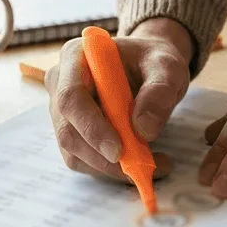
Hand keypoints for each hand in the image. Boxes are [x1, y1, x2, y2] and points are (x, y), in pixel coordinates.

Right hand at [46, 17, 193, 181]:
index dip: (91, 128)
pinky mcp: (72, 131)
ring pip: (74, 152)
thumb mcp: (167, 67)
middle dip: (103, 157)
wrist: (148, 66)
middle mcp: (59, 83)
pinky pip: (84, 160)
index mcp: (75, 57)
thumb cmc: (153, 61)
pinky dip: (111, 169)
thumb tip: (144, 129)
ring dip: (111, 168)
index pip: (71, 98)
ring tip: (154, 163)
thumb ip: (160, 91)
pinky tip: (141, 161)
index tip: (119, 151)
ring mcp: (61, 110)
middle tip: (145, 166)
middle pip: (68, 131)